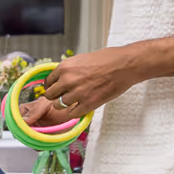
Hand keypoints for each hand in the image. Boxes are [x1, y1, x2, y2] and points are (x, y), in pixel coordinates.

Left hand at [19, 48, 136, 127]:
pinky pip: (71, 114)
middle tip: (61, 96)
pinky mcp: (88, 104)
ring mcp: (77, 93)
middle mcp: (68, 80)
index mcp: (65, 67)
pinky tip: (77, 109)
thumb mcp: (82, 59)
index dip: (51, 86)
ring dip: (64, 104)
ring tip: (73, 101)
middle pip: (50, 95)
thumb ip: (69, 70)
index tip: (54, 89)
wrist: (125, 65)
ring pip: (59, 105)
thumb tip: (61, 78)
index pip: (48, 81)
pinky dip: (73, 113)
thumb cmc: (109, 59)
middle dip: (55, 96)